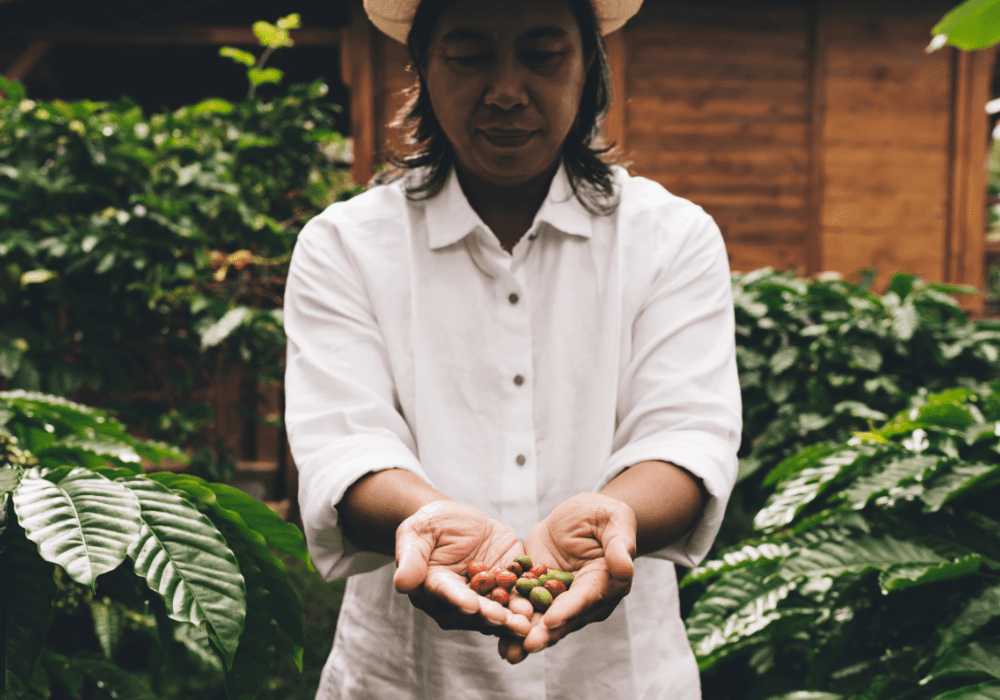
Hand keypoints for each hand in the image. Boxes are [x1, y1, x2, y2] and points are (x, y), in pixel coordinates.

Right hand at [393, 500, 531, 637]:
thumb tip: (401, 583)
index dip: (459, 601)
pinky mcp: (507, 587)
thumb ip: (412, 557)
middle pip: (476, 611)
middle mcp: (459, 601)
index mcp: (434, 589)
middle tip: (510, 621)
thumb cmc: (431, 524)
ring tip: (530, 620)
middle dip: (494, 616)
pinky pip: (519, 596)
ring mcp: (484, 597)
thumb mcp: (418, 532)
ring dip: (515, 618)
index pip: (447, 596)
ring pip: (500, 611)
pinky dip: (531, 601)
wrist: (457, 521)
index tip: (471, 606)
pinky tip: (546, 603)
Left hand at [498, 493, 636, 662]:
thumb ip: (619, 545)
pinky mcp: (539, 591)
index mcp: (605, 583)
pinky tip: (494, 632)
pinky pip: (526, 606)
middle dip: (545, 634)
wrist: (581, 514)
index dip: (568, 611)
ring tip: (509, 652)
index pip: (586, 599)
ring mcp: (561, 598)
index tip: (551, 621)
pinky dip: (512, 620)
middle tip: (526, 646)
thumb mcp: (615, 520)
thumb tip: (625, 568)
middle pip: (564, 618)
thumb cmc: (603, 515)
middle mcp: (584, 599)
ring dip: (526, 636)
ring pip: (543, 620)